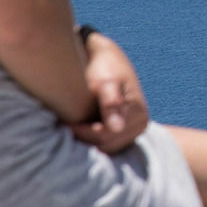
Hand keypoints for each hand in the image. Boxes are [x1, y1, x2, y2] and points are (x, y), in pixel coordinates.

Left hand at [71, 32, 150, 153]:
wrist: (105, 58)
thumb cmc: (104, 67)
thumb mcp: (106, 83)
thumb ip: (111, 104)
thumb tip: (117, 128)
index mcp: (139, 114)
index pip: (107, 136)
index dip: (84, 132)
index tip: (66, 123)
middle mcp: (141, 125)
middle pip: (106, 145)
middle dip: (85, 137)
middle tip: (66, 124)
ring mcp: (133, 130)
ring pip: (104, 147)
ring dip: (87, 139)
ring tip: (72, 125)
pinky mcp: (124, 132)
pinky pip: (105, 144)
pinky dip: (91, 139)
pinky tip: (80, 126)